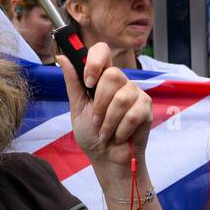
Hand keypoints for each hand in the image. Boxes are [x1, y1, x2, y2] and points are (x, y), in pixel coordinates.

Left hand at [58, 42, 153, 176]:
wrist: (107, 159)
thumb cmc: (91, 135)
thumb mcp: (77, 108)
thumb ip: (73, 83)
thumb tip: (62, 57)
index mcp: (101, 78)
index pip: (102, 51)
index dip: (95, 61)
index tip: (88, 82)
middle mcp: (120, 81)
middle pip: (112, 75)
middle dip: (100, 104)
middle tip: (96, 121)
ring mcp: (135, 93)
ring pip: (122, 98)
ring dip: (109, 122)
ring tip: (105, 133)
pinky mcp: (146, 108)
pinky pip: (133, 114)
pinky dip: (121, 130)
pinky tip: (119, 136)